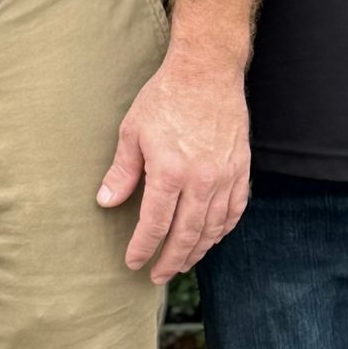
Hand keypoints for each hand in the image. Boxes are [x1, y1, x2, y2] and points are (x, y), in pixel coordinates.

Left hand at [97, 47, 249, 280]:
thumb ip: (122, 171)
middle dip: (170, 261)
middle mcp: (201, 180)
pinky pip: (235, 211)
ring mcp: (224, 176)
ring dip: (196, 251)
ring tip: (182, 263)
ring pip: (212, 228)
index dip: (143, 248)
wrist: (207, 72)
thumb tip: (106, 202)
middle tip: (158, 276)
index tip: (134, 262)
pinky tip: (211, 238)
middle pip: (186, 235)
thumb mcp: (132, 131)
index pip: (155, 224)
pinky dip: (222, 230)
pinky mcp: (241, 170)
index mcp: (170, 171)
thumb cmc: (165, 97)